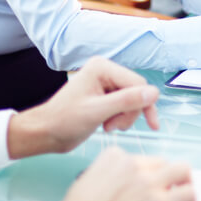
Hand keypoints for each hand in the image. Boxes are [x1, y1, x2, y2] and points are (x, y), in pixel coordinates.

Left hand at [7, 58, 160, 158]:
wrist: (46, 133)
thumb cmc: (64, 121)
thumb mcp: (97, 112)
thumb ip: (126, 101)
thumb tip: (154, 93)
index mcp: (102, 67)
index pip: (137, 83)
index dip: (145, 104)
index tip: (151, 125)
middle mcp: (105, 71)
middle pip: (137, 91)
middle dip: (130, 112)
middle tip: (113, 126)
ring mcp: (105, 83)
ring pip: (133, 100)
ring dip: (124, 117)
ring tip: (107, 126)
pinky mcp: (105, 95)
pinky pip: (125, 105)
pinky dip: (120, 118)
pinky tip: (106, 124)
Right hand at [62, 147, 193, 200]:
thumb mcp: (88, 182)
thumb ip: (111, 174)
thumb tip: (126, 181)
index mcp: (116, 159)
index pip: (148, 158)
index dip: (154, 174)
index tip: (154, 183)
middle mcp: (135, 168)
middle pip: (169, 162)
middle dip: (175, 177)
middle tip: (174, 189)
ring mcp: (149, 186)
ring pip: (185, 174)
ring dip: (186, 188)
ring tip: (184, 197)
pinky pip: (188, 196)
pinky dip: (188, 200)